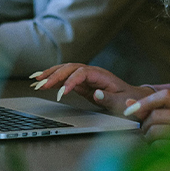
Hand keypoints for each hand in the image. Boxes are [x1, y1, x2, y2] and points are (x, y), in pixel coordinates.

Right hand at [31, 63, 154, 116]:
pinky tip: (42, 81)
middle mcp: (92, 72)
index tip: (62, 93)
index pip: (82, 73)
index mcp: (101, 75)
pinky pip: (65, 78)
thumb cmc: (129, 100)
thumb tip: (95, 93)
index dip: (70, 81)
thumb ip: (109, 98)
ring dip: (50, 74)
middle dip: (54, 76)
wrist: (133, 98)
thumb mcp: (122, 102)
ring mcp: (86, 76)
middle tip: (41, 85)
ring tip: (36, 81)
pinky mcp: (82, 83)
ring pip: (65, 70)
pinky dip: (53, 78)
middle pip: (70, 68)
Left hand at [123, 89, 169, 142]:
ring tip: (151, 139)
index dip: (145, 101)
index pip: (165, 95)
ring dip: (147, 137)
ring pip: (155, 131)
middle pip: (156, 115)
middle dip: (145, 124)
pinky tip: (158, 147)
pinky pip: (159, 146)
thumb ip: (149, 108)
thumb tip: (128, 102)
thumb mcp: (169, 116)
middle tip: (146, 130)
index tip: (130, 110)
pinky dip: (154, 147)